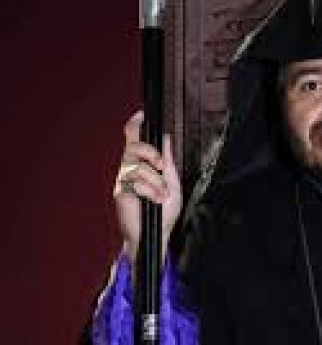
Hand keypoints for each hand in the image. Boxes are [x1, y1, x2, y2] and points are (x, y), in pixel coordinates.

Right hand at [113, 110, 181, 266]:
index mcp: (144, 164)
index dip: (135, 126)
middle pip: (132, 146)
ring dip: (154, 180)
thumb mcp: (172, 182)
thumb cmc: (164, 211)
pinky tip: (154, 199)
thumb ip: (168, 161)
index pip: (135, 140)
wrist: (157, 234)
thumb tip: (165, 138)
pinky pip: (134, 182)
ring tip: (161, 194)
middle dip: (149, 152)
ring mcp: (124, 180)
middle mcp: (131, 169)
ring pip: (136, 166)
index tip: (140, 115)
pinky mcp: (120, 192)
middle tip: (161, 166)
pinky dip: (149, 190)